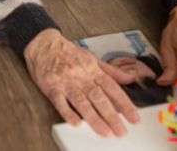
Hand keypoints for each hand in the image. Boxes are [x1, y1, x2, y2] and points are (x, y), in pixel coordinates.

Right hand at [25, 29, 139, 137]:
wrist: (43, 44)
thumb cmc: (67, 52)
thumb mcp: (92, 58)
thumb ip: (111, 71)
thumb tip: (130, 79)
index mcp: (92, 69)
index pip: (112, 88)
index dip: (124, 104)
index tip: (133, 118)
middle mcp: (80, 76)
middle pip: (98, 97)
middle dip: (111, 116)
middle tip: (121, 131)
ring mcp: (65, 82)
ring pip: (81, 102)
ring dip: (94, 118)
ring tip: (105, 132)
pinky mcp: (51, 87)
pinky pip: (60, 102)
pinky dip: (68, 112)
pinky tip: (76, 122)